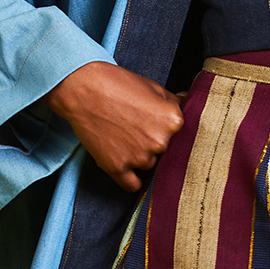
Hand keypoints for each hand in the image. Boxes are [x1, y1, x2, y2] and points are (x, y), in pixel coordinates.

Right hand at [43, 60, 183, 192]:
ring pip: (147, 164)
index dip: (165, 127)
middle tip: (135, 128)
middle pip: (164, 151)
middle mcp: (160, 142)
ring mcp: (139, 157)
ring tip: (121, 136)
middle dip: (152, 141)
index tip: (154, 123)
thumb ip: (172, 100)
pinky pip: (132, 185)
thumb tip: (186, 102)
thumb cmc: (116, 84)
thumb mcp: (152, 86)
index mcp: (173, 121)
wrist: (82, 88)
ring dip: (139, 156)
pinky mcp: (118, 168)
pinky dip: (129, 178)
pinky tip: (124, 165)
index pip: (179, 133)